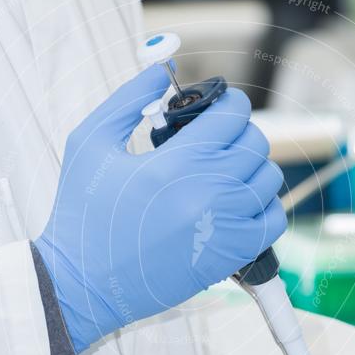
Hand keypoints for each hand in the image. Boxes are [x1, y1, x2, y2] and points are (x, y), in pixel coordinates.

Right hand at [35, 65, 284, 351]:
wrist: (83, 283)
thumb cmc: (81, 212)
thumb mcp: (90, 143)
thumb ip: (127, 100)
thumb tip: (163, 71)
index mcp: (177, 162)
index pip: (233, 114)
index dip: (229, 102)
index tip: (218, 106)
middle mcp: (209, 193)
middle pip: (256, 143)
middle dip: (239, 132)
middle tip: (215, 139)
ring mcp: (224, 228)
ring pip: (269, 180)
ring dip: (252, 167)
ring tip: (224, 171)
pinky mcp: (229, 257)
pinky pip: (273, 221)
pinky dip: (264, 206)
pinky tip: (237, 202)